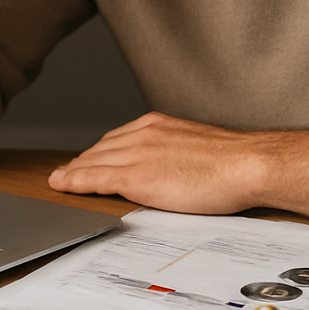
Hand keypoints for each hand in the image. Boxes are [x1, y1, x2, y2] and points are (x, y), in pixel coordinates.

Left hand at [48, 112, 308, 231]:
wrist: (249, 164)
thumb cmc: (235, 161)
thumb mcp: (197, 147)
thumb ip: (175, 151)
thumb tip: (172, 165)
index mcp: (158, 124)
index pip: (117, 138)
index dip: (98, 152)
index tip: (88, 160)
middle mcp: (143, 132)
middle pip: (100, 148)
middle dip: (82, 161)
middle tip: (66, 173)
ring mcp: (138, 152)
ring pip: (93, 161)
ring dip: (73, 172)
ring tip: (60, 181)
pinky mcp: (137, 175)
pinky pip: (95, 178)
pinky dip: (74, 181)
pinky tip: (62, 185)